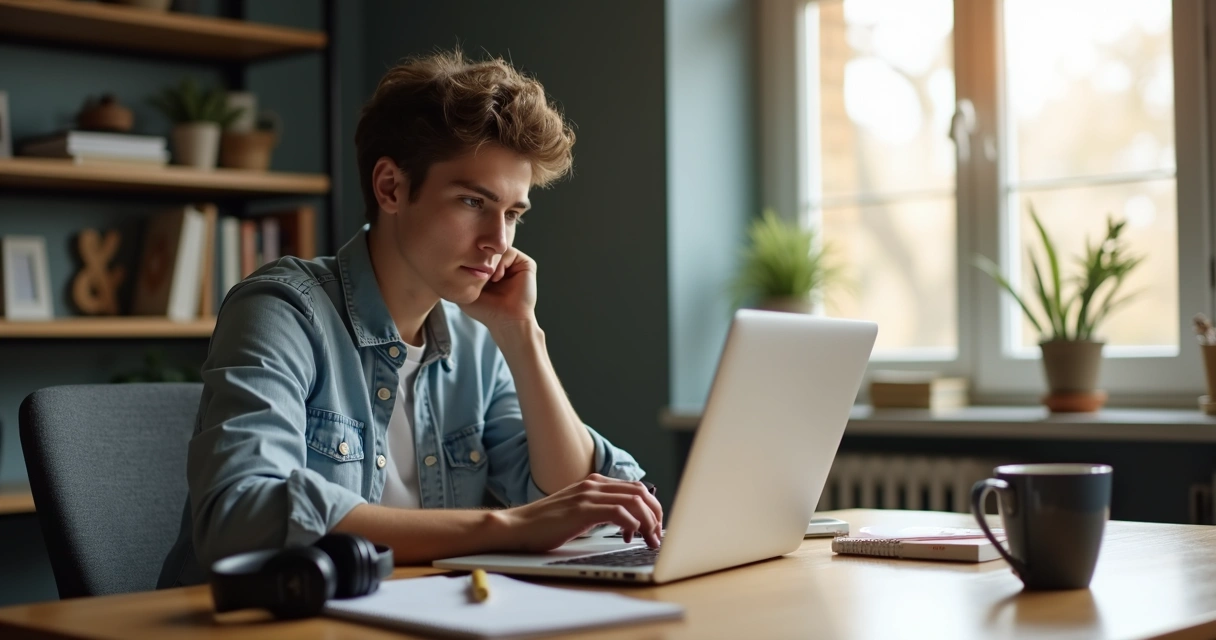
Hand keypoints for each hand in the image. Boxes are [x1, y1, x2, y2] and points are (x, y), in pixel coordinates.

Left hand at [458, 248, 536, 331]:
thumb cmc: (486, 311)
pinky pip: (509, 252)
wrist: (506, 321)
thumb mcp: (465, 290)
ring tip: (489, 278)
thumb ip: (459, 275)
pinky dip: (501, 262)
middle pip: (488, 248)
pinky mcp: (526, 264)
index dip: (470, 256)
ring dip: (490, 261)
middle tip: (477, 271)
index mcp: (490, 269)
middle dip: (480, 257)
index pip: (479, 252)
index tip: (466, 269)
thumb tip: (456, 256)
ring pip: (497, 249)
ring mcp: (514, 264)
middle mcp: (503, 265)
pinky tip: (497, 277)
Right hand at [495, 474, 663, 552]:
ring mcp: (588, 495)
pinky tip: (629, 538)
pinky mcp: (583, 509)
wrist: (518, 527)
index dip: (652, 507)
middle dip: (656, 514)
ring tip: (648, 540)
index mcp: (594, 483)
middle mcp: (594, 484)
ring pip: (635, 501)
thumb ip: (600, 510)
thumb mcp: (579, 512)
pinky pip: (620, 512)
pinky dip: (633, 525)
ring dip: (648, 522)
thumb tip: (628, 522)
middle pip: (641, 492)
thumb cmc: (546, 525)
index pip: (636, 487)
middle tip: (656, 536)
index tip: (654, 527)